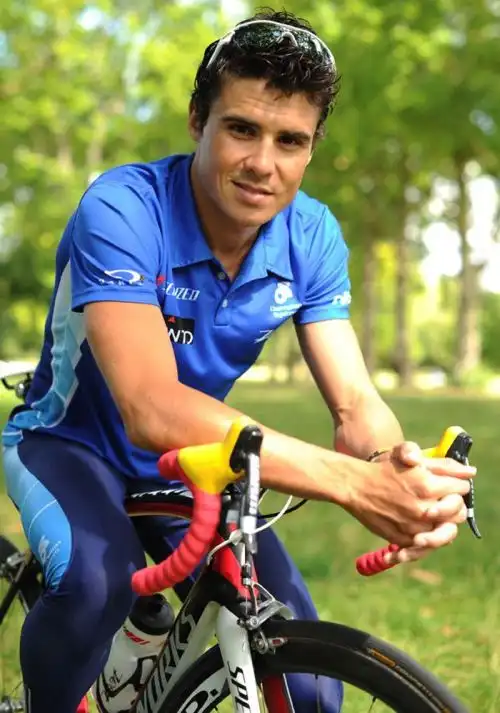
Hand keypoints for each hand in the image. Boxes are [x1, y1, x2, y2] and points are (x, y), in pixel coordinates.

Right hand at [344, 443, 475, 560]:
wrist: (354, 486)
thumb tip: (470, 472)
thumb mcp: (411, 457)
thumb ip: (443, 464)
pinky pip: (425, 545)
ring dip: (441, 522)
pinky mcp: (402, 540)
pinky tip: (417, 525)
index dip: (456, 485)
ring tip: (430, 512)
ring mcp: (413, 528)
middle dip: (452, 504)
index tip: (448, 484)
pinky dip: (425, 537)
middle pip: (458, 513)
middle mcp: (423, 509)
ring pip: (444, 532)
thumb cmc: (384, 468)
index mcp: (428, 486)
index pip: (461, 490)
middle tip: (440, 499)